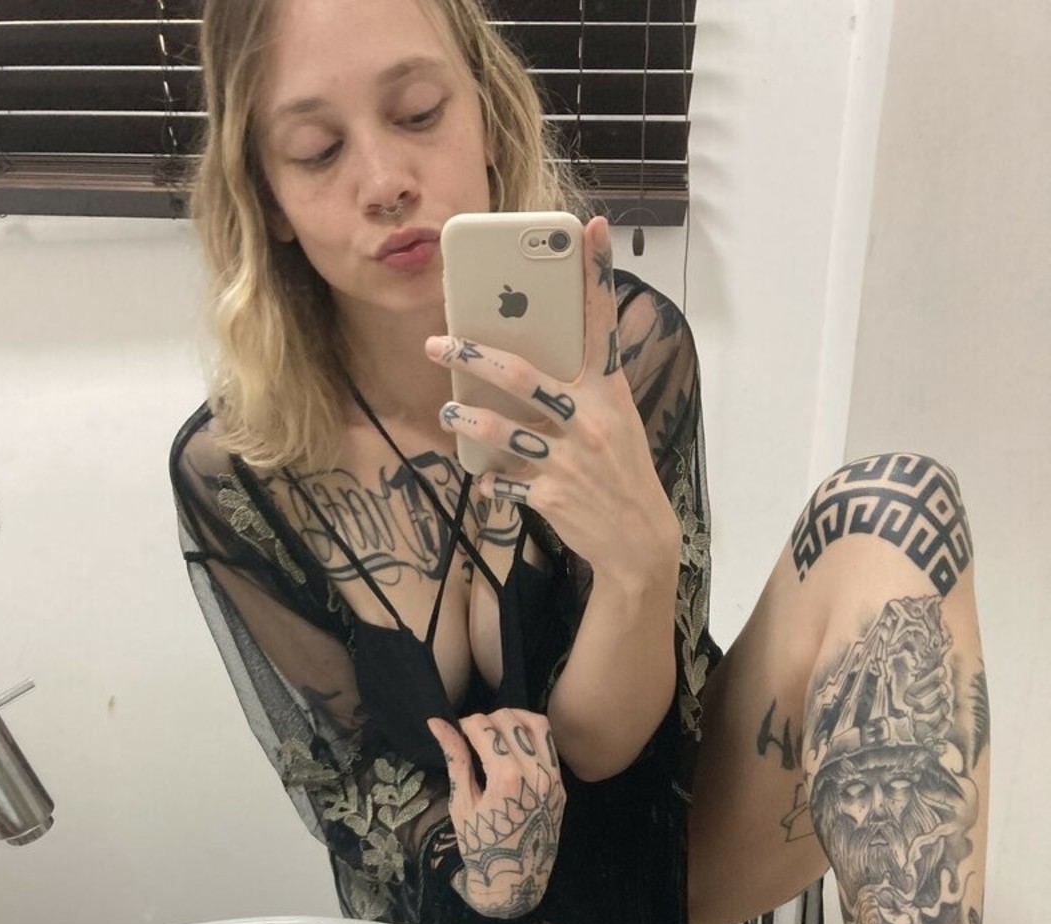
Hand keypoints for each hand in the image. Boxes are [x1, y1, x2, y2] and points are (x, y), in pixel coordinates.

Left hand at [425, 216, 681, 582]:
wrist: (638, 541)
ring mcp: (569, 459)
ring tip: (449, 409)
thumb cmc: (622, 472)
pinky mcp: (552, 495)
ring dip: (466, 418)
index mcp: (610, 393)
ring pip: (502, 430)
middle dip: (474, 354)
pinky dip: (491, 479)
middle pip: (522, 375)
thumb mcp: (616, 423)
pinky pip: (505, 481)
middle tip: (438, 340)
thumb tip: (528, 363)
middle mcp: (590, 421)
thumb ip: (580, 391)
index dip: (598, 276)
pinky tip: (485, 478)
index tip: (591, 229)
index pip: (602, 325)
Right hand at [426, 709, 565, 918]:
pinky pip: (549, 744)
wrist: (513, 880)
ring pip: (536, 724)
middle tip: (473, 733)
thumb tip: (436, 723)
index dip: (465, 724)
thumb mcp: (461, 802)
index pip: (485, 728)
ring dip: (513, 719)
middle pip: (510, 720)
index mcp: (506, 780)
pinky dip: (530, 734)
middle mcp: (535, 774)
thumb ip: (455, 758)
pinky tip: (514, 743)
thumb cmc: (480, 846)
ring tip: (495, 730)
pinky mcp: (561, 784)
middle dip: (487, 719)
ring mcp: (552, 778)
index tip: (457, 732)